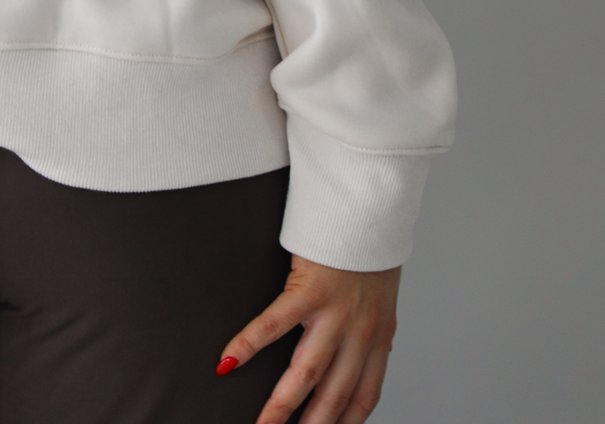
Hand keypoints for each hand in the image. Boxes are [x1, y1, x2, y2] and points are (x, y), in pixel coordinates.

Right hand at [216, 253, 399, 423]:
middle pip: (333, 397)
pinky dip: (249, 345)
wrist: (372, 210)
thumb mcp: (384, 299)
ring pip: (306, 374)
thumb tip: (370, 355)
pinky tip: (228, 361)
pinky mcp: (310, 290)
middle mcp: (360, 335)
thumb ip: (375, 330)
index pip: (363, 398)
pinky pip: (274, 324)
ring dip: (280, 406)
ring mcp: (335, 315)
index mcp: (379, 338)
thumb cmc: (374, 250)